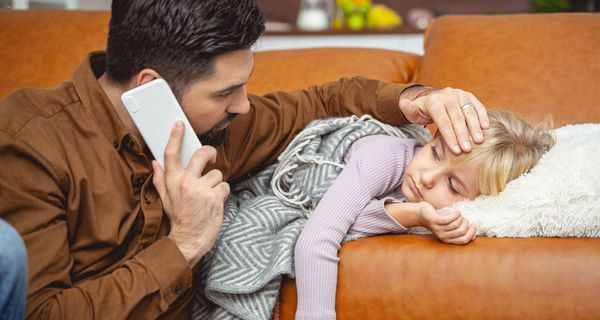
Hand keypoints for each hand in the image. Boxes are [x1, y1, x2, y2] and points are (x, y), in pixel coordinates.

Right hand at [152, 121, 229, 267]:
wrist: (189, 240)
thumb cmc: (178, 219)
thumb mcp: (165, 199)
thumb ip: (161, 179)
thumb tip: (155, 163)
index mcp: (172, 181)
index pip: (171, 154)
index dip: (175, 136)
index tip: (179, 124)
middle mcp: (186, 182)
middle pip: (201, 154)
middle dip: (209, 153)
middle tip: (211, 157)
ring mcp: (201, 189)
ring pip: (217, 174)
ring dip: (216, 184)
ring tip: (208, 196)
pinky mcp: (215, 197)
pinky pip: (225, 186)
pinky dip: (222, 193)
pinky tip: (215, 202)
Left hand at [400, 87, 488, 153]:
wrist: (433, 99)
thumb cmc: (422, 112)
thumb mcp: (413, 113)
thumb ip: (409, 110)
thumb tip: (403, 103)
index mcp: (433, 101)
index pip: (443, 121)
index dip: (450, 136)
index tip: (456, 150)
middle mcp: (447, 95)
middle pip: (457, 117)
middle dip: (463, 134)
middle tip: (467, 150)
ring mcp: (459, 94)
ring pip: (469, 111)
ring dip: (475, 127)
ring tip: (479, 141)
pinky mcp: (469, 95)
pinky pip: (477, 105)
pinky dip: (482, 116)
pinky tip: (486, 128)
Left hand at [417, 202, 475, 244]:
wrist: (421, 214)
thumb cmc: (438, 220)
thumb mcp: (449, 228)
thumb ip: (460, 232)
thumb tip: (474, 236)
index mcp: (448, 240)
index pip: (464, 240)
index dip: (471, 233)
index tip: (473, 225)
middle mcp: (443, 236)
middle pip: (461, 232)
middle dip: (466, 224)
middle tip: (464, 218)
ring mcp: (438, 229)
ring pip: (456, 225)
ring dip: (461, 218)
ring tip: (459, 215)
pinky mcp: (435, 221)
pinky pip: (449, 219)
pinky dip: (456, 214)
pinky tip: (457, 212)